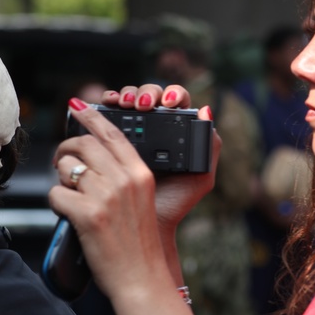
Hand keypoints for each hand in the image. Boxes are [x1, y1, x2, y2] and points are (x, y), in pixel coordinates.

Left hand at [48, 84, 219, 296]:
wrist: (141, 278)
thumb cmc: (138, 243)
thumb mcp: (141, 200)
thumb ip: (123, 176)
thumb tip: (91, 157)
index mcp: (140, 173)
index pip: (112, 134)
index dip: (92, 117)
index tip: (77, 106)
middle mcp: (125, 180)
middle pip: (84, 145)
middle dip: (66, 150)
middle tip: (61, 161)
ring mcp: (106, 196)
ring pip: (66, 168)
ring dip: (60, 179)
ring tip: (70, 193)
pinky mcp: (88, 215)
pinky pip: (56, 194)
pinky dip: (56, 203)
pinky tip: (67, 213)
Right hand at [100, 84, 219, 234]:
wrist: (146, 222)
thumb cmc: (174, 201)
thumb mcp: (201, 177)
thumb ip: (210, 147)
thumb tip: (207, 110)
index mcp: (176, 129)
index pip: (175, 99)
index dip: (171, 94)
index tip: (168, 103)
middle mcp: (154, 125)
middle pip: (149, 94)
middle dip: (145, 93)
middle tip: (141, 105)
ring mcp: (131, 129)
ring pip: (126, 99)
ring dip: (125, 95)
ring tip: (124, 104)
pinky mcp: (109, 138)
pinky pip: (105, 114)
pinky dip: (104, 105)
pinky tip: (105, 106)